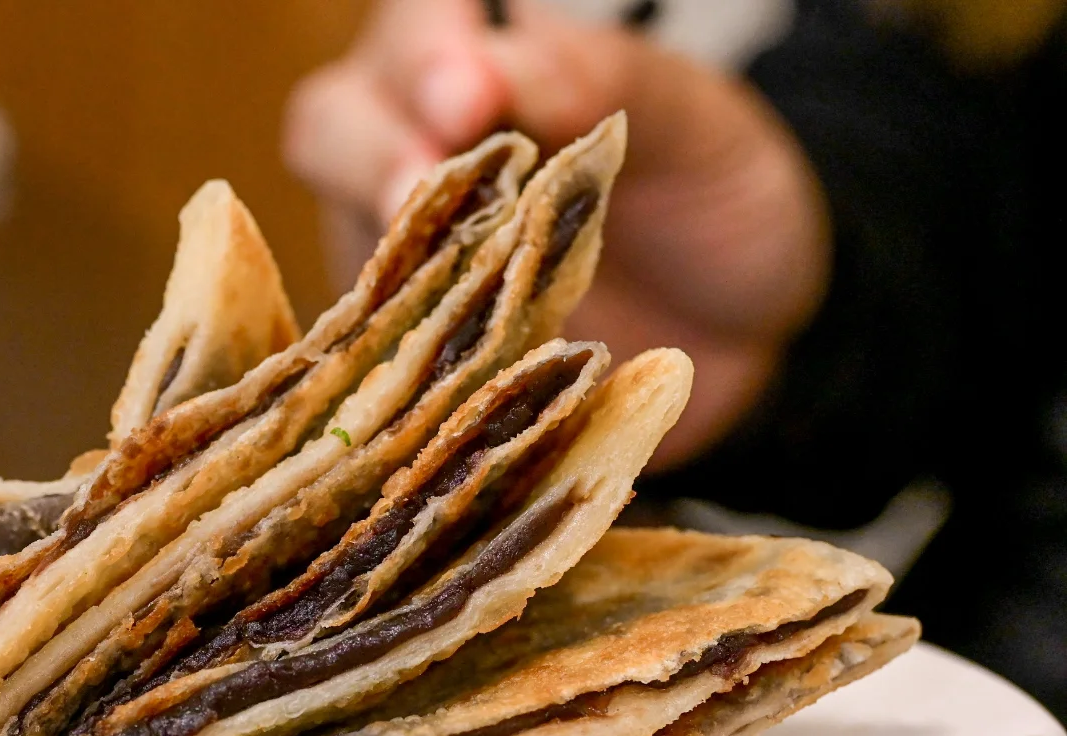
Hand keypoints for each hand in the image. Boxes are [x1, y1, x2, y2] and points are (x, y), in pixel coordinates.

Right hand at [283, 0, 829, 467]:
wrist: (738, 330)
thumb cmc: (714, 197)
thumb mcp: (693, 125)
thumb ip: (604, 83)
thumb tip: (504, 66)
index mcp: (483, 63)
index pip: (415, 26)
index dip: (423, 58)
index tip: (464, 100)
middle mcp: (412, 144)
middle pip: (332, 123)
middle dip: (370, 149)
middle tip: (419, 188)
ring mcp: (397, 249)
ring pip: (335, 234)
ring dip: (373, 257)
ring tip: (427, 280)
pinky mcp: (402, 344)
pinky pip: (366, 346)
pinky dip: (393, 354)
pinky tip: (434, 365)